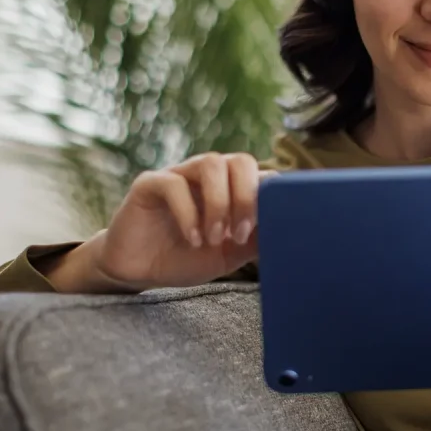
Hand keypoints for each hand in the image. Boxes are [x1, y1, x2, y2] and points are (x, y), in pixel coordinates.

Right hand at [50, 153, 271, 292]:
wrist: (139, 270)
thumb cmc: (186, 257)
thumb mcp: (230, 254)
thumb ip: (257, 239)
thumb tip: (290, 232)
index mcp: (232, 189)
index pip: (262, 175)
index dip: (271, 197)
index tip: (271, 227)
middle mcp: (208, 176)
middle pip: (240, 161)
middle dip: (247, 197)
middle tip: (240, 233)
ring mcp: (179, 175)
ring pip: (210, 164)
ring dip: (219, 203)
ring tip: (214, 237)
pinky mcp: (150, 183)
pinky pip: (173, 183)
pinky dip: (188, 212)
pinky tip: (192, 239)